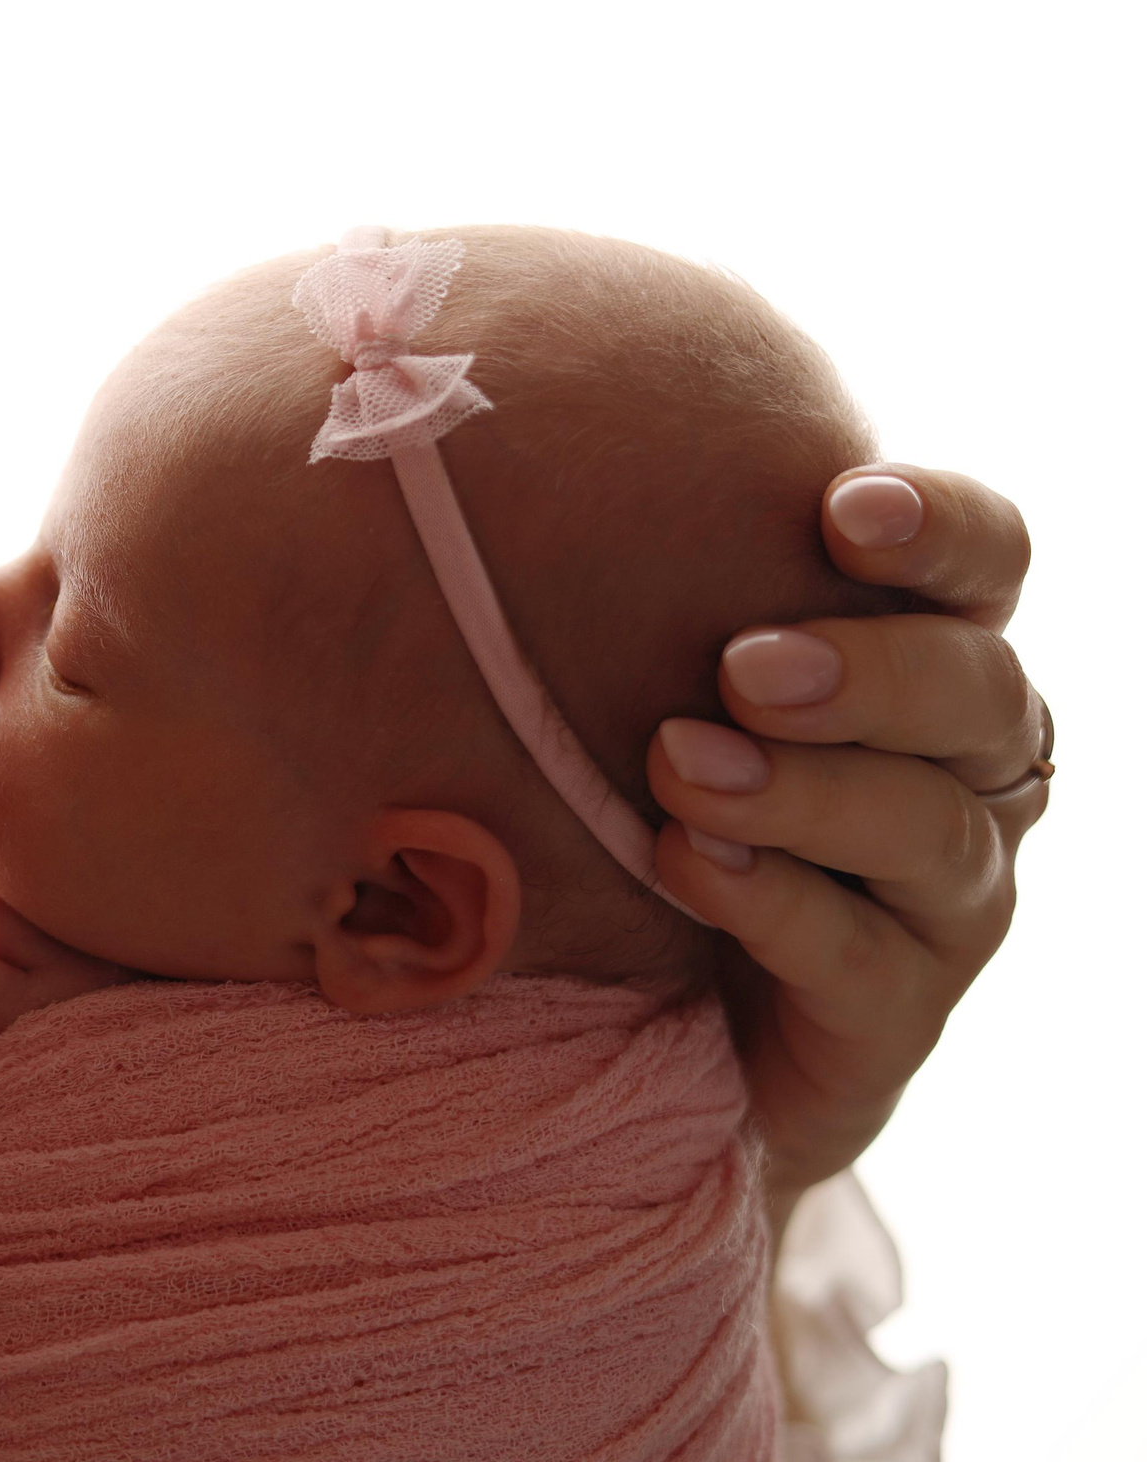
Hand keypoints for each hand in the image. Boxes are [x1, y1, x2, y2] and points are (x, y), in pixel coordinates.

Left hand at [645, 466, 1047, 1230]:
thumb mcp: (649, 674)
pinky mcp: (896, 1011)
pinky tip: (686, 864)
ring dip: (803, 792)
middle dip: (868, 670)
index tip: (841, 508)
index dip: (943, 527)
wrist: (655, 1010)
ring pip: (929, 830)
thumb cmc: (653, 791)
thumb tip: (470, 451)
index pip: (991, 562)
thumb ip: (644, 584)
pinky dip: (775, 905)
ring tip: (681, 765)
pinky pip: (861, 958)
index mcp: (927, 657)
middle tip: (744, 666)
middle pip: (981, 692)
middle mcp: (967, 769)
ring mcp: (946, 898)